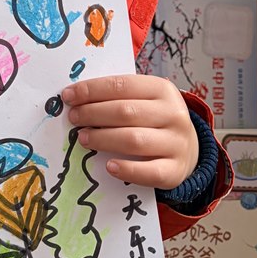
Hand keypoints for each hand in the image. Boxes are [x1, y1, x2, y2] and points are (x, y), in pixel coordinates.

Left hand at [61, 74, 198, 190]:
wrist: (188, 147)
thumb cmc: (155, 118)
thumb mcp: (145, 99)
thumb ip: (118, 96)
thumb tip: (77, 97)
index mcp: (162, 89)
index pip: (121, 85)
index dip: (92, 90)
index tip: (69, 95)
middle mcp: (173, 114)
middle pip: (125, 112)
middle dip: (93, 114)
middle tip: (74, 118)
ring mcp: (177, 143)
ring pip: (134, 140)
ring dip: (103, 139)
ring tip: (83, 138)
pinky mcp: (175, 170)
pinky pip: (149, 172)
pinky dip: (127, 169)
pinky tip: (109, 166)